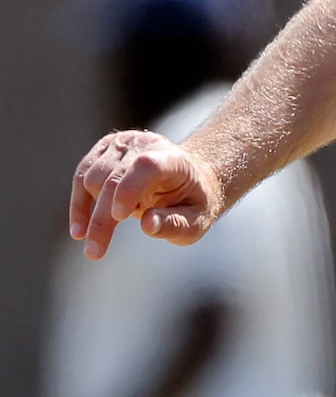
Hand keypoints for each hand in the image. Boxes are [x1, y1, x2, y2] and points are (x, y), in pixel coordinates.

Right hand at [69, 130, 223, 259]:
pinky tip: (79, 230)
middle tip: (94, 253)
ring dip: (91, 213)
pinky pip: (81, 176)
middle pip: (112, 179)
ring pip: (91, 177)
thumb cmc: (192, 204)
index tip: (119, 218)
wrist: (189, 179)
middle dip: (102, 218)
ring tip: (100, 241)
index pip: (146, 166)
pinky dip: (79, 204)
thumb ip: (174, 224)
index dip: (129, 189)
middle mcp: (145, 145)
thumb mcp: (195, 222)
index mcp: (172, 160)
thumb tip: (148, 225)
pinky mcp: (104, 149)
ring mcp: (122, 143)